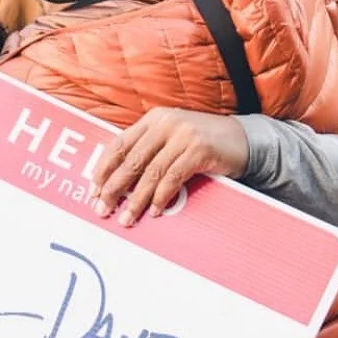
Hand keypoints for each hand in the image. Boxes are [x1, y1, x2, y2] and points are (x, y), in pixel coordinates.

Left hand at [90, 109, 248, 226]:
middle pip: (131, 160)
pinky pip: (173, 178)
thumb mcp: (172, 140)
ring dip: (137, 199)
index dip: (104, 168)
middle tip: (103, 208)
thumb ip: (149, 151)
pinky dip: (162, 197)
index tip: (94, 189)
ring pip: (150, 172)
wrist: (243, 140)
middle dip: (114, 188)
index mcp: (153, 119)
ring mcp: (182, 135)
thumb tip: (118, 181)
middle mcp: (165, 123)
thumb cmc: (203, 143)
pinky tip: (156, 210)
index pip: (120, 144)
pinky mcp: (199, 149)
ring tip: (127, 217)